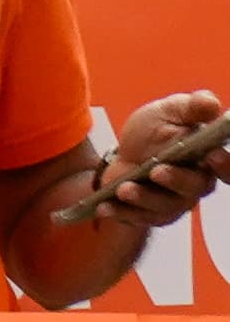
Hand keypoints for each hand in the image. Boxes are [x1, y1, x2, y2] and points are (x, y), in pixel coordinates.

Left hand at [95, 90, 229, 231]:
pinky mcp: (151, 213)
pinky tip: (104, 206)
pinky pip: (139, 218)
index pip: (227, 168)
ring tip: (125, 189)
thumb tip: (211, 103)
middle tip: (157, 171)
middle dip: (177, 180)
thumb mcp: (170, 111)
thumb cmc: (155, 130)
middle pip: (194, 188)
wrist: (125, 150)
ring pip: (165, 206)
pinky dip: (121, 213)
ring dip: (144, 198)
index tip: (213, 156)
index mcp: (208, 159)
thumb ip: (192, 107)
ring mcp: (174, 202)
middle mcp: (196, 184)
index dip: (225, 165)